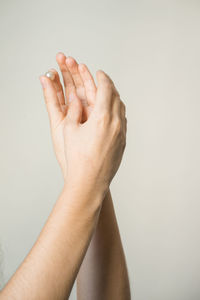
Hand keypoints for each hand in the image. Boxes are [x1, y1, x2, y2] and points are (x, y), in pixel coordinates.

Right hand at [39, 53, 126, 191]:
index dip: (102, 78)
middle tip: (103, 80)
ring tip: (107, 95)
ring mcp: (121, 133)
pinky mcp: (123, 142)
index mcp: (102, 117)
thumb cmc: (77, 158)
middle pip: (117, 96)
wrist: (90, 182)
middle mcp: (116, 123)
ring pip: (122, 108)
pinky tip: (110, 114)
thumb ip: (73, 110)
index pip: (106, 89)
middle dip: (109, 85)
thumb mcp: (69, 130)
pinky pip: (123, 120)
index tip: (99, 72)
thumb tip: (75, 98)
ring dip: (115, 98)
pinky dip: (117, 111)